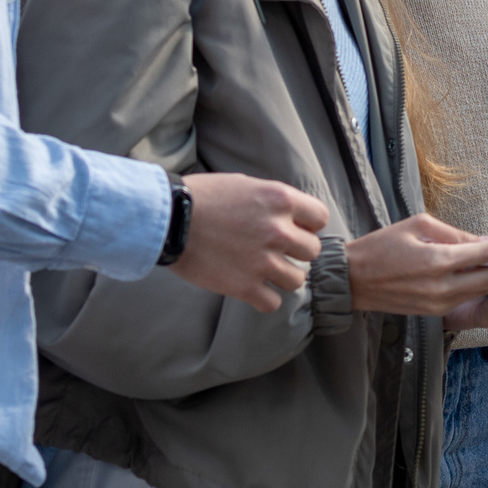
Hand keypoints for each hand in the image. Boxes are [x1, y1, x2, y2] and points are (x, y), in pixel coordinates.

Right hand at [169, 173, 329, 309]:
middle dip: (296, 252)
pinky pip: (273, 303)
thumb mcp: (245, 185)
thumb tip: (292, 216)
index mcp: (280, 200)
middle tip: (275, 251)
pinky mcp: (245, 286)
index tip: (294, 229)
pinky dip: (264, 299)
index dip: (308, 225)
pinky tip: (252, 289)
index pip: (320, 218)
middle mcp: (278, 230)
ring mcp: (263, 261)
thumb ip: (273, 201)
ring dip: (283, 277)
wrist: (167, 219)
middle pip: (312, 251)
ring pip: (297, 279)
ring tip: (263, 271)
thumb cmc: (202, 197)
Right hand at [345, 213, 487, 317]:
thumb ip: (455, 235)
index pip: (485, 256)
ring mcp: (439, 303)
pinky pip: (469, 300)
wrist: (351, 281)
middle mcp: (442, 286)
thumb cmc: (381, 246)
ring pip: (485, 293)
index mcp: (437, 261)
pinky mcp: (435, 311)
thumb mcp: (418, 226)